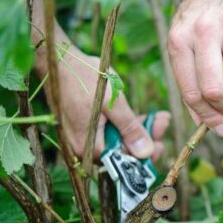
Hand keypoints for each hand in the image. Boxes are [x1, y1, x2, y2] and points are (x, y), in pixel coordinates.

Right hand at [31, 0, 168, 160]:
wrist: (60, 60)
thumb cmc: (84, 78)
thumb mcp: (113, 102)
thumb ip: (129, 129)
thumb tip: (145, 153)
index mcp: (89, 146)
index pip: (123, 161)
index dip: (145, 153)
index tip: (162, 142)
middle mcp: (83, 148)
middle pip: (121, 151)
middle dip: (145, 138)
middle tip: (163, 122)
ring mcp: (82, 137)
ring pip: (117, 141)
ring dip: (137, 130)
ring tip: (158, 116)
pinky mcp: (83, 128)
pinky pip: (108, 132)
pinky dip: (124, 125)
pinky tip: (140, 116)